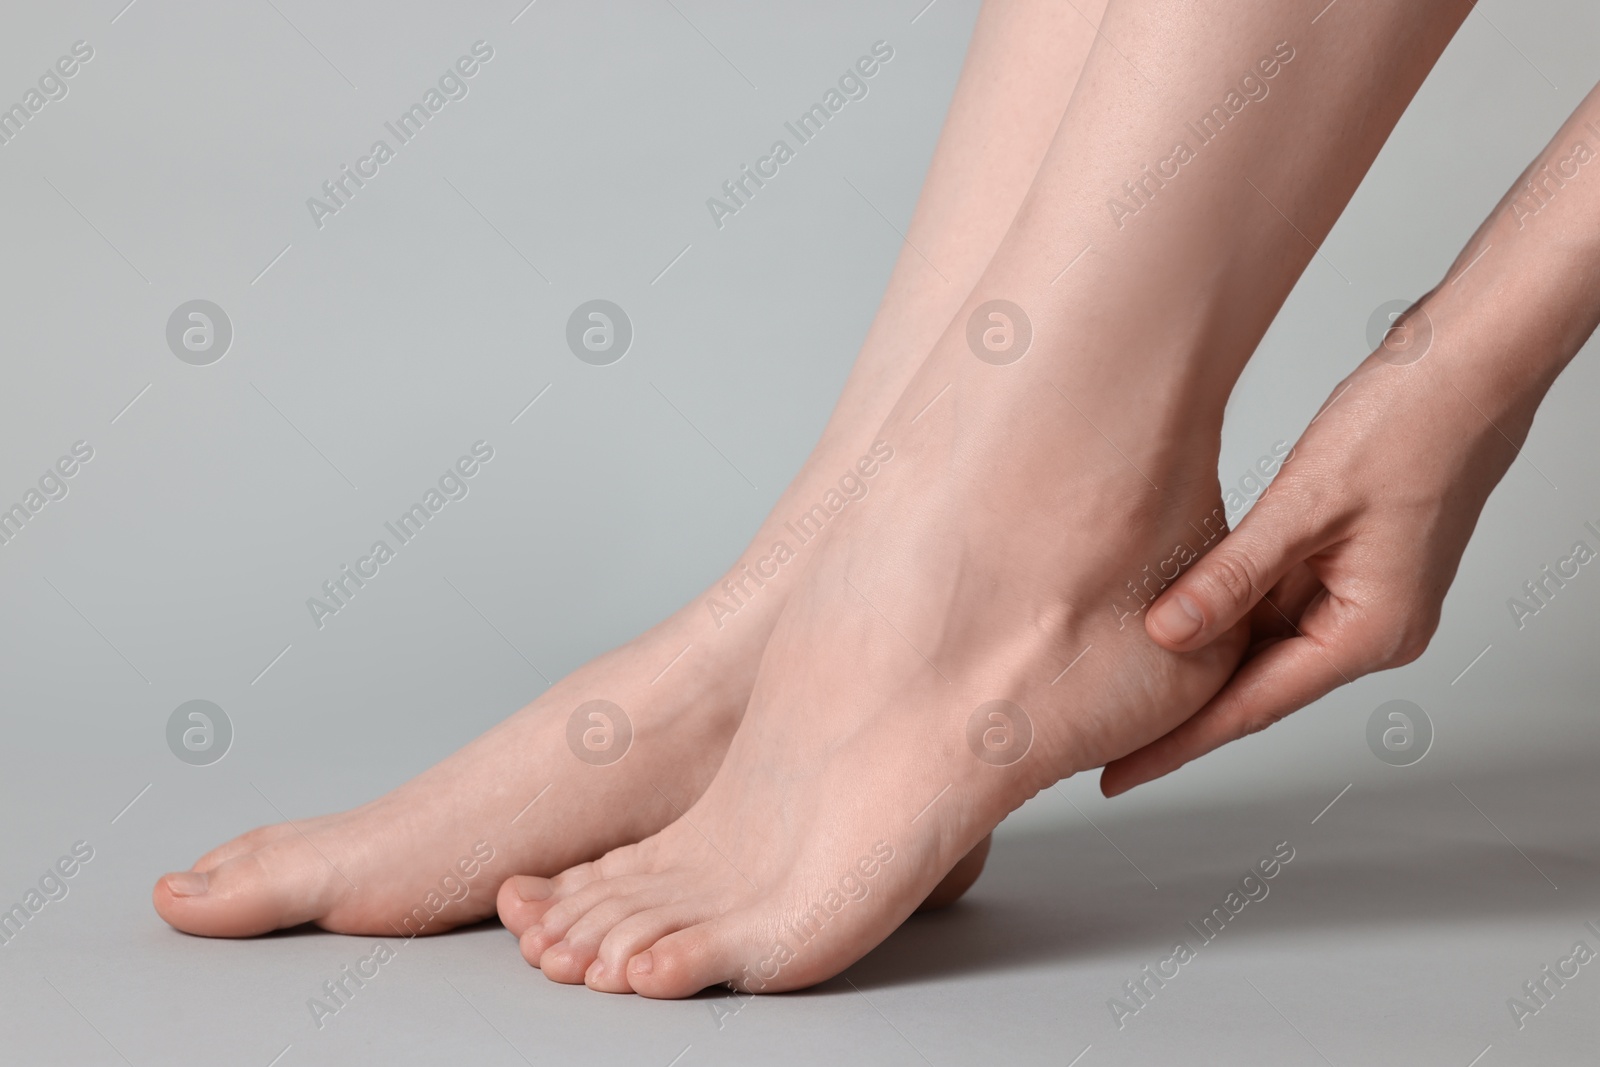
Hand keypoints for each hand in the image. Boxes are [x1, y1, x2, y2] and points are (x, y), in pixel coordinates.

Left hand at [1101, 345, 1533, 795]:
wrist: (1467, 371)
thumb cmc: (1406, 425)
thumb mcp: (1303, 505)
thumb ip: (1232, 576)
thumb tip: (1169, 634)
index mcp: (1369, 632)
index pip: (1252, 707)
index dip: (1179, 743)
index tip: (1121, 774)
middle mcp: (1372, 631)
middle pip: (1257, 687)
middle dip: (1183, 712)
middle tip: (1105, 742)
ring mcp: (1365, 602)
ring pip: (1265, 646)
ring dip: (1204, 662)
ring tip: (1128, 687)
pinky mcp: (1352, 570)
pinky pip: (1277, 607)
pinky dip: (1228, 614)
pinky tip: (1178, 618)